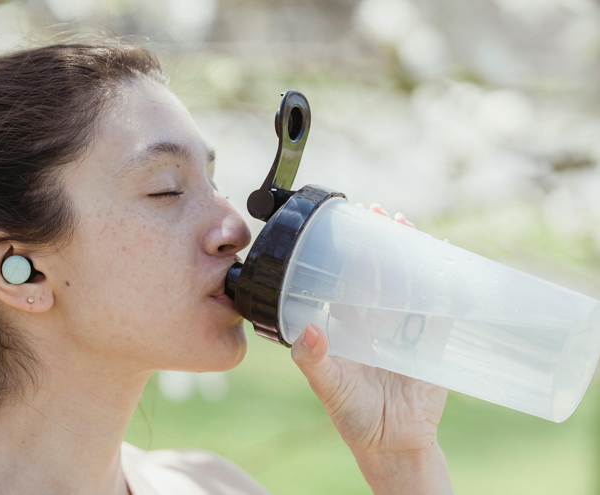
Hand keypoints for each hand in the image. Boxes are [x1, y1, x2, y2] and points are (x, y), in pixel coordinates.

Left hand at [291, 203, 452, 494]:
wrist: (393, 442)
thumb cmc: (353, 415)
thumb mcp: (329, 387)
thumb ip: (314, 361)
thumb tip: (309, 332)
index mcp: (347, 326)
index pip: (343, 280)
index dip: (344, 253)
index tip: (343, 225)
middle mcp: (374, 321)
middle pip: (378, 271)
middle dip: (379, 241)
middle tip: (379, 211)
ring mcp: (405, 327)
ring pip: (408, 280)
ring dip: (409, 251)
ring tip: (406, 223)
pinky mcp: (432, 340)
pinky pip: (439, 304)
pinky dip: (443, 280)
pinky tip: (444, 255)